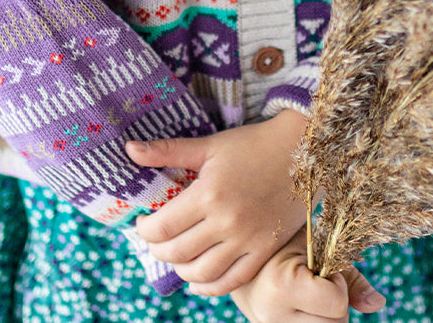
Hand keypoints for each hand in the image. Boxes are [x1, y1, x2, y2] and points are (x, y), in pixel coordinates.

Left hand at [127, 111, 307, 294]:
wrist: (302, 150)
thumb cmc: (252, 144)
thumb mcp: (209, 144)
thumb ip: (168, 151)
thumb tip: (129, 150)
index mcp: (208, 193)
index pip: (162, 227)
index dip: (145, 229)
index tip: (144, 223)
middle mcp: (226, 221)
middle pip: (177, 252)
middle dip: (158, 250)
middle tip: (155, 240)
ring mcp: (247, 240)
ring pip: (201, 273)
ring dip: (181, 270)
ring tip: (176, 257)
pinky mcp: (264, 250)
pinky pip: (232, 281)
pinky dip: (210, 288)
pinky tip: (198, 280)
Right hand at [229, 228, 385, 322]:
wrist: (240, 252)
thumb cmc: (284, 241)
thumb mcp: (316, 247)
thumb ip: (350, 277)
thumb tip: (379, 305)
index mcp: (281, 286)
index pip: (336, 304)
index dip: (337, 284)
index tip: (321, 267)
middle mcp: (271, 315)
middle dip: (334, 306)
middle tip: (315, 281)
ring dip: (324, 317)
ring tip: (306, 294)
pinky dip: (314, 321)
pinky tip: (301, 308)